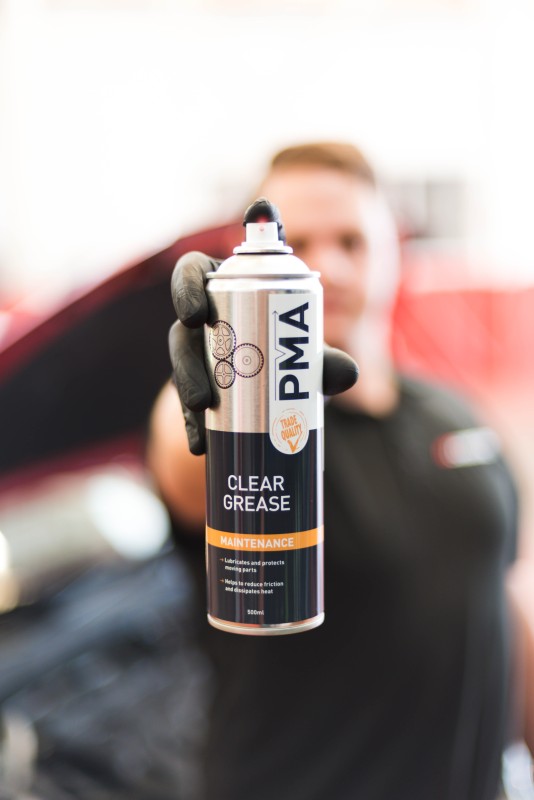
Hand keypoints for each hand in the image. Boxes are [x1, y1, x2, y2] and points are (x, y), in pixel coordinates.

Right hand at [169, 252, 358, 454]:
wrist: (277, 392)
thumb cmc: (289, 353)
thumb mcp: (306, 354)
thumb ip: (326, 361)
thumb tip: (348, 373)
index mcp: (225, 289)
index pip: (192, 272)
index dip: (186, 287)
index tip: (196, 313)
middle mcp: (202, 320)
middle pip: (180, 327)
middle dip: (186, 355)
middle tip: (202, 367)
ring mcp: (193, 354)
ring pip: (181, 365)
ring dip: (188, 386)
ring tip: (202, 407)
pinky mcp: (191, 388)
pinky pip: (185, 405)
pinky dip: (193, 425)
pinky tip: (201, 445)